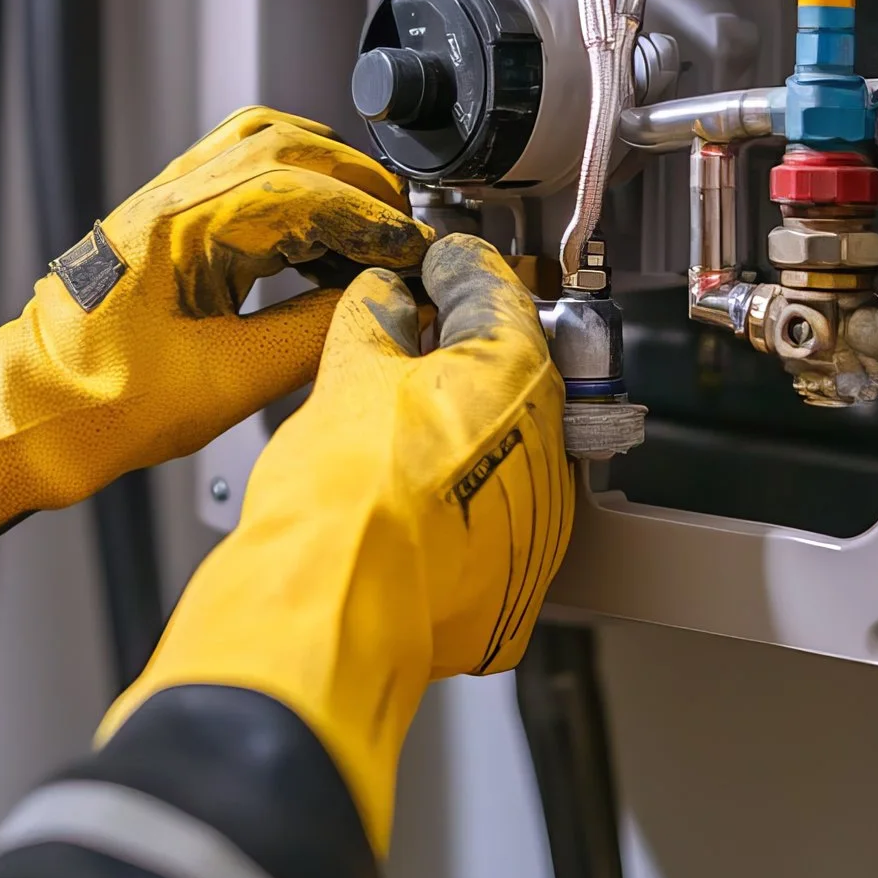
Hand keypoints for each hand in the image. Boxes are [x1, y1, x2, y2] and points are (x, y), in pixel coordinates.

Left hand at [0, 107, 430, 588]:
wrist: (23, 422)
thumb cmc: (93, 409)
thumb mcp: (224, 384)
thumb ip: (308, 336)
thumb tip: (374, 306)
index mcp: (182, 226)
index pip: (301, 188)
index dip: (370, 217)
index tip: (412, 247)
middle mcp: (171, 198)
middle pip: (288, 144)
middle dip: (359, 183)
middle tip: (403, 231)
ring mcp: (164, 205)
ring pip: (263, 146)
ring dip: (327, 175)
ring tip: (369, 228)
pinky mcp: (164, 227)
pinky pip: (240, 175)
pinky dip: (293, 190)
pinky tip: (317, 238)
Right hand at [100, 235, 569, 852]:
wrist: (330, 612)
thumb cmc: (340, 502)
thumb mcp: (347, 376)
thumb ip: (376, 320)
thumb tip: (384, 298)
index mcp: (515, 374)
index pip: (494, 288)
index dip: (452, 267)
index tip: (431, 264)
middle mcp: (547, 446)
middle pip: (509, 373)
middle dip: (459, 354)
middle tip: (403, 340)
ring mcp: (537, 519)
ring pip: (506, 448)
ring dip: (463, 428)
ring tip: (394, 428)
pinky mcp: (516, 579)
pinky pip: (493, 517)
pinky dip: (461, 498)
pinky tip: (411, 494)